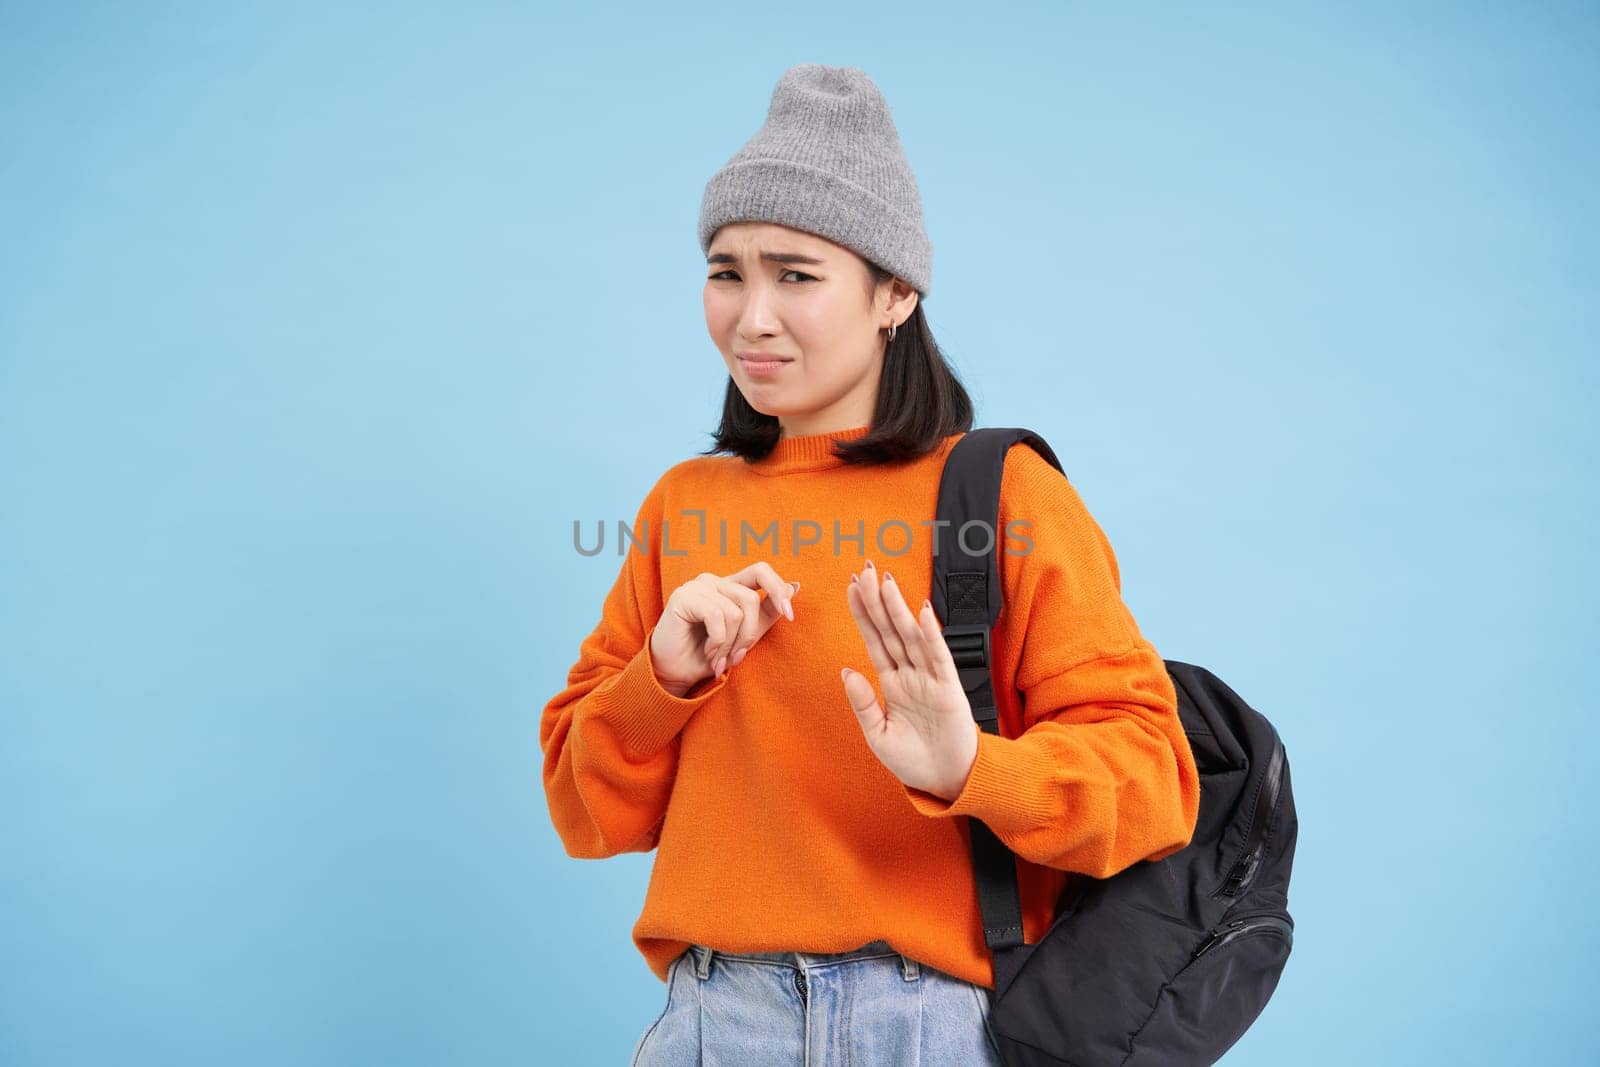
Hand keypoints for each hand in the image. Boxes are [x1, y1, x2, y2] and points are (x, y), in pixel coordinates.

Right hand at [650, 561, 798, 695]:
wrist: (676, 674)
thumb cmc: (708, 655)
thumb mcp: (745, 636)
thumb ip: (767, 613)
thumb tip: (795, 586)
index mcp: (730, 586)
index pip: (761, 571)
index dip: (778, 589)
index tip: (790, 616)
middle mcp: (714, 581)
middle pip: (750, 598)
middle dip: (749, 635)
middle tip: (737, 657)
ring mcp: (698, 587)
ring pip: (735, 612)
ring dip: (730, 644)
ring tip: (718, 658)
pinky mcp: (684, 597)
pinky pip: (717, 616)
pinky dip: (718, 641)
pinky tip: (708, 652)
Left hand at [840, 559, 977, 799]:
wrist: (946, 780)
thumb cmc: (914, 760)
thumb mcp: (878, 735)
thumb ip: (863, 703)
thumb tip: (846, 671)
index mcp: (892, 682)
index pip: (874, 639)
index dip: (863, 614)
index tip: (852, 588)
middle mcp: (910, 674)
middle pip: (890, 629)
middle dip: (877, 600)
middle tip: (865, 571)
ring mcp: (930, 678)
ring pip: (911, 636)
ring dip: (898, 608)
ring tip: (885, 583)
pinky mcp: (949, 688)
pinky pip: (938, 656)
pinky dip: (931, 633)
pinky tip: (922, 611)